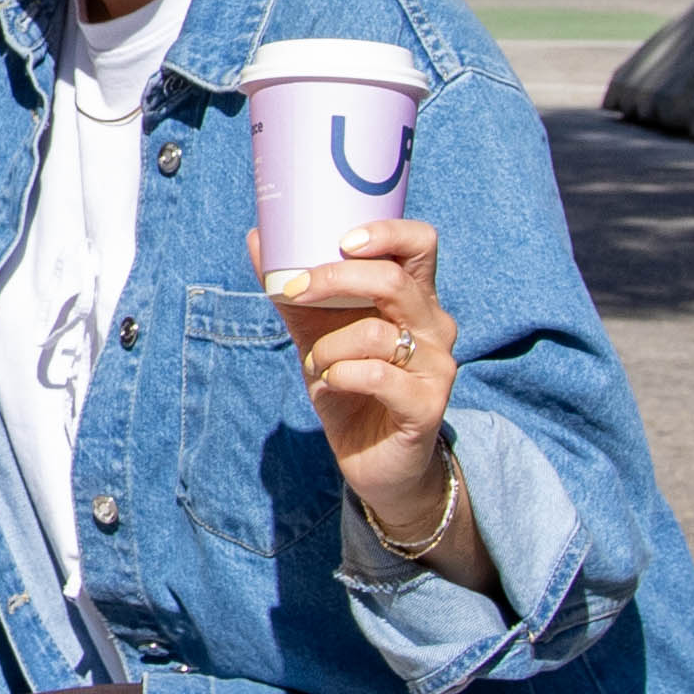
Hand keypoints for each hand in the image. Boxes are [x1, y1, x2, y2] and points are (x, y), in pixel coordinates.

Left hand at [266, 218, 458, 539]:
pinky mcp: (427, 405)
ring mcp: (436, 366)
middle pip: (393, 281)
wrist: (375, 460)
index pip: (420, 244)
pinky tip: (331, 383)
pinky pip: (378, 375)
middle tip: (294, 290)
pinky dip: (341, 374)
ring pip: (377, 333)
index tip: (342, 239)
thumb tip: (257, 239)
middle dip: (334, 279)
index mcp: (414, 298)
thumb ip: (294, 293)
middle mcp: (433, 325)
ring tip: (316, 363)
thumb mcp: (318, 333)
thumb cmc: (350, 385)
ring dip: (328, 345)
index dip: (387, 232)